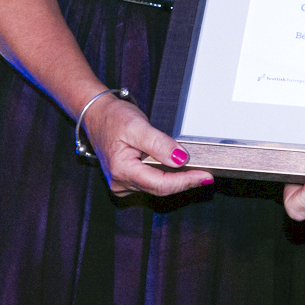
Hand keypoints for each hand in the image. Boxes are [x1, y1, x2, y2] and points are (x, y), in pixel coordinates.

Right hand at [83, 93, 216, 197]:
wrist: (97, 116)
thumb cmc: (113, 118)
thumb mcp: (138, 125)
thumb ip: (159, 144)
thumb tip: (180, 159)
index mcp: (121, 170)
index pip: (160, 184)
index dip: (185, 181)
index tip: (205, 177)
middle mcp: (121, 182)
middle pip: (161, 188)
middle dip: (184, 181)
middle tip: (206, 173)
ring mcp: (123, 184)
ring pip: (157, 187)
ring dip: (177, 180)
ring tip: (195, 170)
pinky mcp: (127, 181)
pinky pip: (152, 183)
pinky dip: (167, 177)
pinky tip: (178, 170)